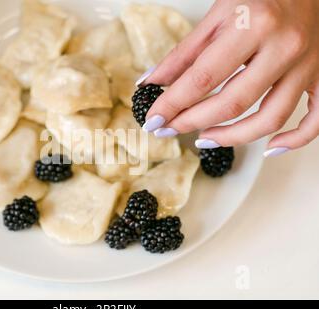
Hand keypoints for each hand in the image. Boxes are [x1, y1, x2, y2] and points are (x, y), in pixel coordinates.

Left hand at [141, 0, 318, 156]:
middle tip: (169, 129)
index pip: (203, 78)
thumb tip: (152, 82)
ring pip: (270, 118)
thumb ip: (184, 53)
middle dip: (193, 122)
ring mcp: (308, 65)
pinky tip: (270, 147)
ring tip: (204, 138)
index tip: (154, 120)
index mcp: (253, 25)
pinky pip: (316, 120)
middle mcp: (284, 47)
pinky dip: (294, 140)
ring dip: (232, 137)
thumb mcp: (217, 14)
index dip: (173, 104)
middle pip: (233, 103)